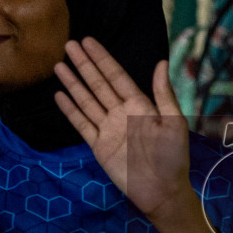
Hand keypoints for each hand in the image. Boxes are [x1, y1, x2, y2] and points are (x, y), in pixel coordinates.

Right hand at [54, 38, 216, 232]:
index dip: (102, 59)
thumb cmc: (173, 157)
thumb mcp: (174, 123)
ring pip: (86, 100)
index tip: (88, 41)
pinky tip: (60, 95)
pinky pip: (82, 124)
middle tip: (68, 44)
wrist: (162, 191)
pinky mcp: (99, 146)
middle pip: (98, 84)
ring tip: (58, 66)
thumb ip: (164, 94)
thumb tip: (161, 62)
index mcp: (140, 105)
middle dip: (83, 65)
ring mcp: (108, 129)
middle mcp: (121, 113)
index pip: (117, 76)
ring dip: (73, 83)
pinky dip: (70, 110)